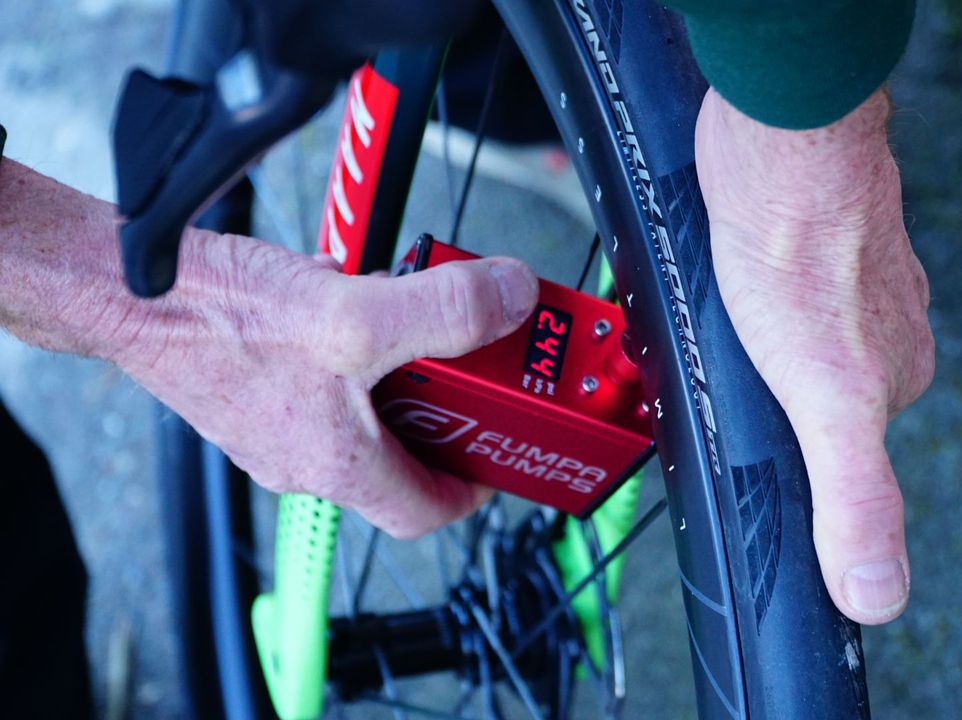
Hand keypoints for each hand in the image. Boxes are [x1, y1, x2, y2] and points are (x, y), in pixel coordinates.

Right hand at [110, 231, 538, 537]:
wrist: (122, 290)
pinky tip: (355, 293)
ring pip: (362, 410)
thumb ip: (446, 311)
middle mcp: (304, 457)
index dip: (473, 487)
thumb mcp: (357, 316)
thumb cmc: (220, 320)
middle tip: (472, 372)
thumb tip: (514, 297)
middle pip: (398, 457)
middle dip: (443, 413)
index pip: (425, 511)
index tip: (498, 453)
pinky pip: (323, 375)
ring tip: (418, 319)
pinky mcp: (253, 385)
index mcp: (339, 465)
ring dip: (398, 369)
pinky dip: (353, 343)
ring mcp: (275, 423)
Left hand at [695, 88, 933, 623]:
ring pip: (792, 335)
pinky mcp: (815, 233)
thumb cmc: (801, 255)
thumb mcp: (827, 403)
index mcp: (896, 379)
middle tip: (715, 376)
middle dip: (760, 393)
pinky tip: (721, 280)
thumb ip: (856, 500)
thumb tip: (878, 598)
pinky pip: (776, 283)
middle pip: (812, 391)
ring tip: (714, 323)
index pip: (838, 449)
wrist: (779, 142)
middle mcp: (887, 328)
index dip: (784, 450)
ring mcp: (852, 276)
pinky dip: (745, 289)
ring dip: (750, 339)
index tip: (743, 438)